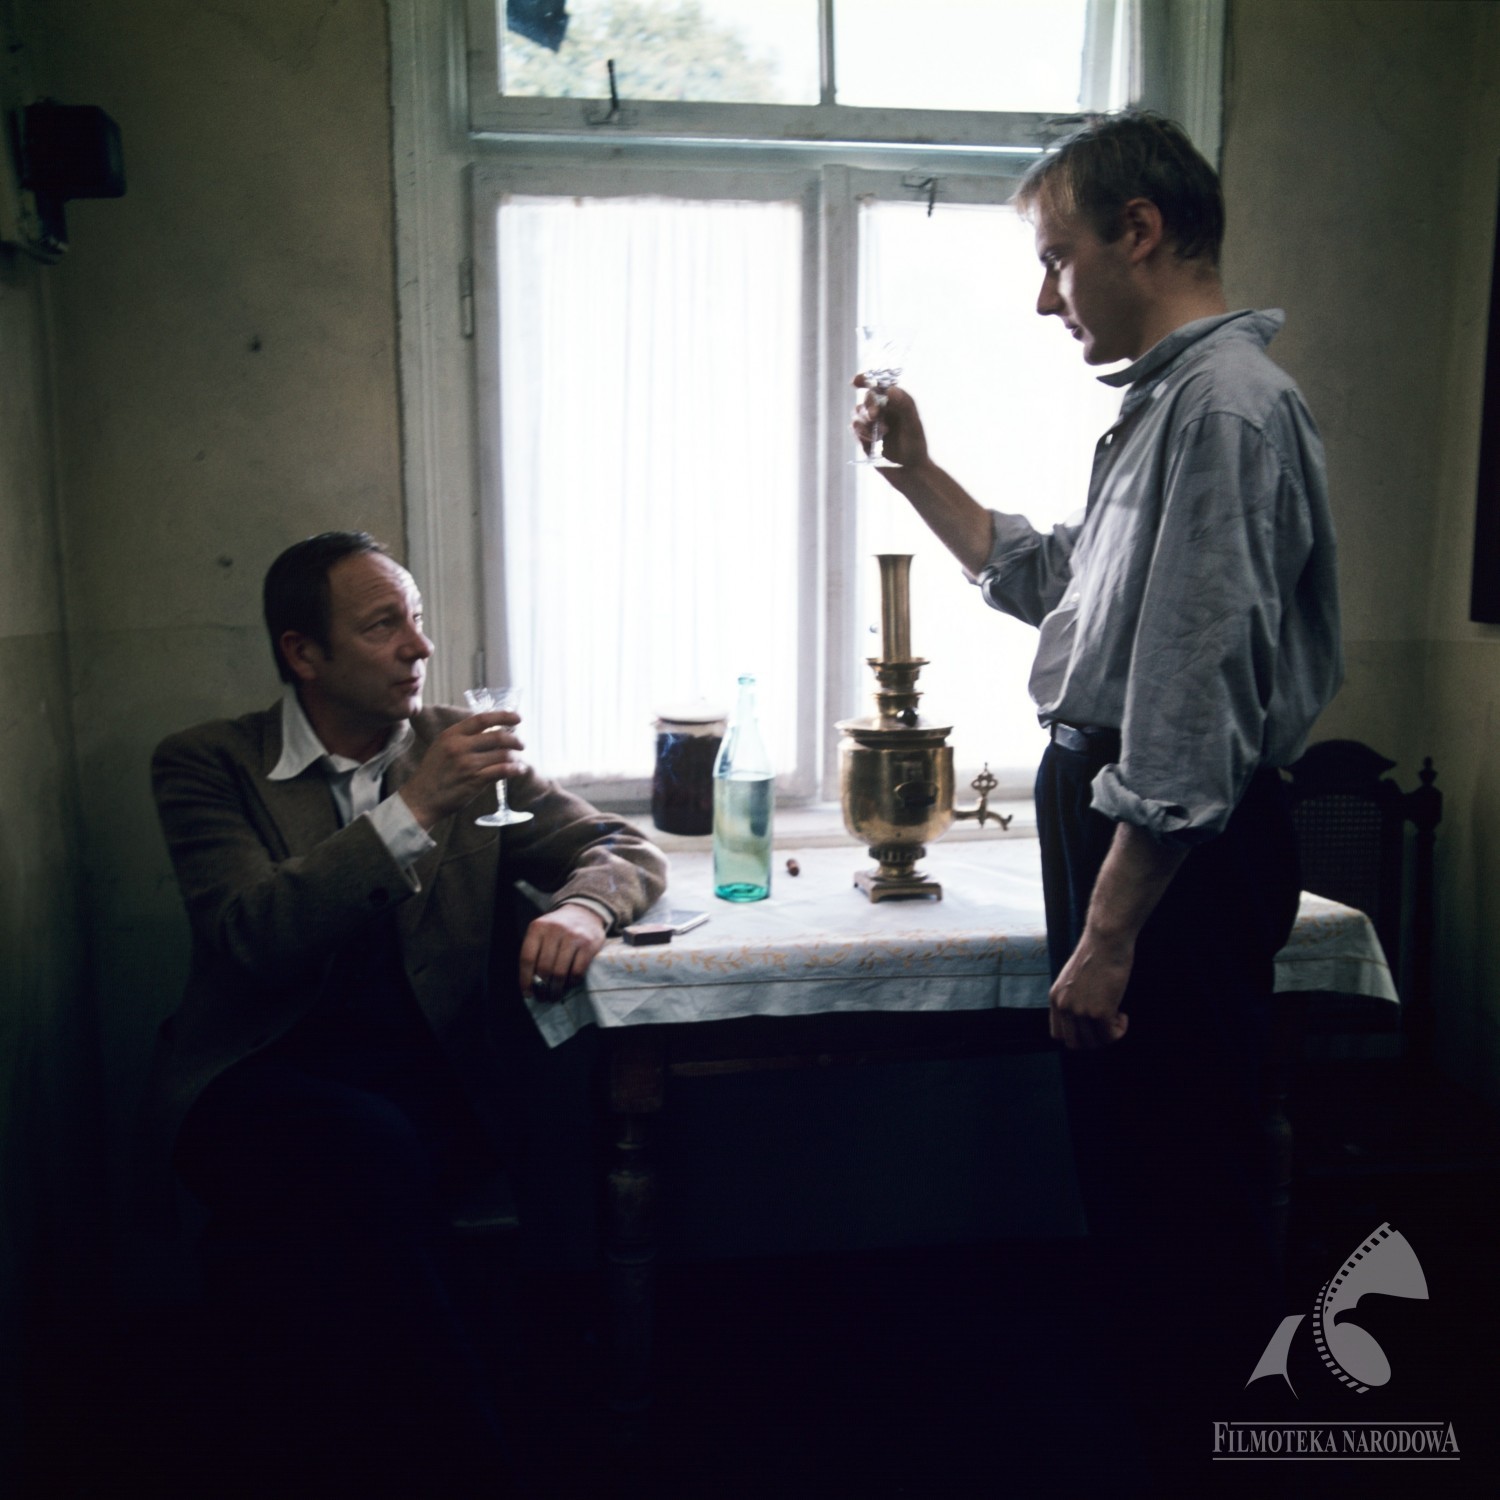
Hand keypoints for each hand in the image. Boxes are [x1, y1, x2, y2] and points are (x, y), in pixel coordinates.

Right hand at [398, 711, 522, 829]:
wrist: (421, 799)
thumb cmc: (433, 774)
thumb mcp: (441, 747)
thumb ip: (461, 737)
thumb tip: (489, 730)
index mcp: (451, 735)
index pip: (482, 719)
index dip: (503, 716)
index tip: (517, 718)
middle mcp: (459, 746)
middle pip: (497, 736)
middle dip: (515, 740)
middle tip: (522, 744)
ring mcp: (467, 764)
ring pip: (502, 754)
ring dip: (516, 756)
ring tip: (519, 760)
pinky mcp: (474, 780)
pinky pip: (502, 771)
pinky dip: (515, 769)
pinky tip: (519, 770)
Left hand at [520, 903, 608, 1001]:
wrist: (585, 912)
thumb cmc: (559, 929)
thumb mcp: (542, 933)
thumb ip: (535, 953)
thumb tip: (531, 985)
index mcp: (537, 928)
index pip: (527, 958)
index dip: (526, 980)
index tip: (528, 993)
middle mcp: (554, 930)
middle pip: (544, 968)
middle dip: (542, 988)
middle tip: (543, 997)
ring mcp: (573, 936)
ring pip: (560, 972)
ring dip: (556, 989)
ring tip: (555, 995)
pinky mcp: (588, 944)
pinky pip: (577, 971)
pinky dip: (572, 982)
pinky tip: (569, 984)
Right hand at [851, 378, 928, 468]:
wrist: (909, 472)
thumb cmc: (916, 448)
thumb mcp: (913, 426)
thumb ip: (905, 405)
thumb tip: (890, 389)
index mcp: (896, 403)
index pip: (879, 385)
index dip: (866, 380)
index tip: (856, 381)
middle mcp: (883, 411)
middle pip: (867, 399)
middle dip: (868, 405)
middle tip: (874, 416)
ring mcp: (873, 424)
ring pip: (858, 413)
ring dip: (866, 421)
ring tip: (881, 433)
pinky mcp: (865, 437)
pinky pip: (855, 428)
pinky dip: (861, 432)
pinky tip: (871, 440)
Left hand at [1049, 926, 1132, 1050]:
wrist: (1106, 940)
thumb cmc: (1095, 954)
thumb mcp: (1073, 977)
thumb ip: (1073, 997)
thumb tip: (1084, 1016)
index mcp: (1055, 998)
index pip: (1058, 1034)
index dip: (1077, 1036)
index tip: (1090, 1028)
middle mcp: (1064, 1007)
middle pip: (1075, 1043)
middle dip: (1093, 1040)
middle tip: (1106, 1027)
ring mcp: (1081, 1011)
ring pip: (1095, 1042)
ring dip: (1108, 1035)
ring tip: (1116, 1018)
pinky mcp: (1100, 1012)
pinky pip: (1111, 1035)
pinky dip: (1119, 1030)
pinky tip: (1123, 1016)